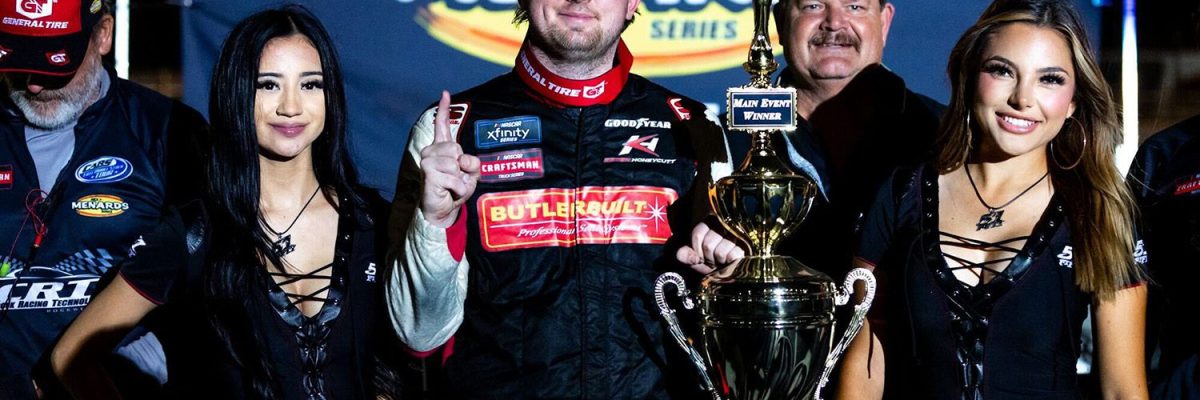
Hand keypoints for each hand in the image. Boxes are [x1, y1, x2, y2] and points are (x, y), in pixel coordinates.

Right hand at [419, 91, 480, 227]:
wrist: (443, 210)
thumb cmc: (455, 190)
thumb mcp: (471, 174)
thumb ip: (472, 163)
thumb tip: (461, 158)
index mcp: (442, 148)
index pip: (443, 126)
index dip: (445, 110)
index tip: (445, 93)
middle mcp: (431, 151)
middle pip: (457, 148)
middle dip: (464, 166)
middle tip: (457, 178)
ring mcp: (427, 160)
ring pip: (455, 162)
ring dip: (461, 179)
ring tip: (452, 186)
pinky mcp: (427, 172)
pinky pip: (454, 177)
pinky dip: (458, 188)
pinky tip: (449, 192)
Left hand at [675, 220, 744, 273]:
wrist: (731, 271)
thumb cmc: (712, 261)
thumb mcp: (694, 257)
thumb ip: (684, 254)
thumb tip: (688, 257)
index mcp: (710, 223)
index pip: (698, 234)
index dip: (696, 249)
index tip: (700, 256)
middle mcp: (724, 225)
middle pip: (708, 245)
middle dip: (708, 258)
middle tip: (713, 260)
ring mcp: (737, 234)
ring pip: (720, 252)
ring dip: (719, 262)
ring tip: (722, 261)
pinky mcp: (746, 245)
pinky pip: (732, 256)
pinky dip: (729, 264)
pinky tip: (731, 262)